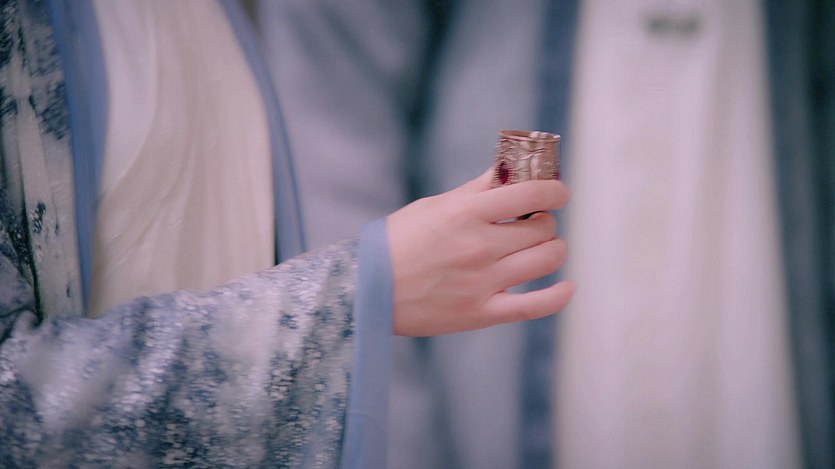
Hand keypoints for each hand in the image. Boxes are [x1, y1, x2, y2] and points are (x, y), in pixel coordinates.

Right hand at [387, 169, 574, 335]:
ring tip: (538, 247)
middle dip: (545, 220)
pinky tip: (567, 285)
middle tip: (532, 222)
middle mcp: (479, 247)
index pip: (531, 193)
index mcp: (466, 214)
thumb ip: (476, 189)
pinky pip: (535, 306)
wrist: (367, 290)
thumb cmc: (398, 243)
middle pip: (543, 228)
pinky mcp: (481, 313)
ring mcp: (482, 283)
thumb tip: (509, 170)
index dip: (555, 190)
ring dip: (551, 249)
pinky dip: (559, 296)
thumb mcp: (434, 206)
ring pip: (546, 260)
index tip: (557, 192)